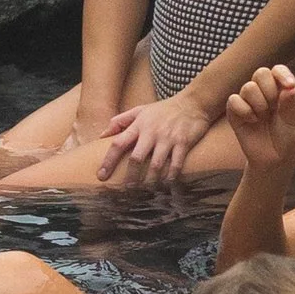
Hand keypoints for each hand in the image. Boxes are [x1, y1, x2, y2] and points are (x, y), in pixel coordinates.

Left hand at [97, 95, 217, 185]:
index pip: (119, 143)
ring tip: (146, 190)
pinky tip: (167, 183)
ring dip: (150, 180)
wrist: (193, 103)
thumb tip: (102, 135)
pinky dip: (171, 176)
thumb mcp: (140, 110)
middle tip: (127, 189)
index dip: (108, 161)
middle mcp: (152, 132)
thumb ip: (120, 121)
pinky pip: (175, 164)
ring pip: (155, 165)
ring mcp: (168, 138)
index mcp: (139, 125)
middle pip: (136, 158)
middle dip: (130, 177)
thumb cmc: (163, 109)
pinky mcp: (183, 143)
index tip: (101, 176)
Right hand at [225, 64, 294, 173]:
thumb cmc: (286, 140)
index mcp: (279, 90)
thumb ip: (290, 104)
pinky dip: (245, 110)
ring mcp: (247, 101)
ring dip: (259, 103)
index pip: (277, 70)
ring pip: (248, 87)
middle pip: (260, 73)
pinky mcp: (234, 112)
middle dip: (269, 89)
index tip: (291, 85)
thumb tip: (289, 88)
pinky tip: (252, 121)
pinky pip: (234, 100)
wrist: (274, 161)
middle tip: (274, 107)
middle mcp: (262, 92)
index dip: (283, 74)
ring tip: (263, 117)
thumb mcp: (293, 122)